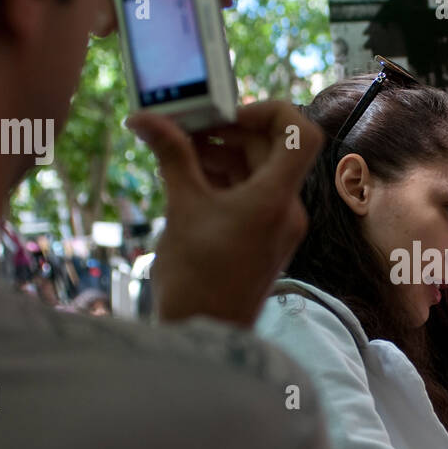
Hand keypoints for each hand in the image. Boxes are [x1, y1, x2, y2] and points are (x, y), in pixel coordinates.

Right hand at [126, 102, 320, 326]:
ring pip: (259, 172)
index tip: (228, 115)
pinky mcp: (265, 240)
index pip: (300, 134)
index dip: (270, 111)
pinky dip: (227, 180)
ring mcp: (279, 226)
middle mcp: (287, 210)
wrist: (206, 337)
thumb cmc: (196, 280)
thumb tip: (147, 119)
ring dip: (224, 155)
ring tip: (180, 152)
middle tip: (187, 129)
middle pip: (271, 150)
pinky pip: (253, 196)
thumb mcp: (182, 209)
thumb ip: (172, 157)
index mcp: (276, 200)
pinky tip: (191, 177)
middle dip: (230, 132)